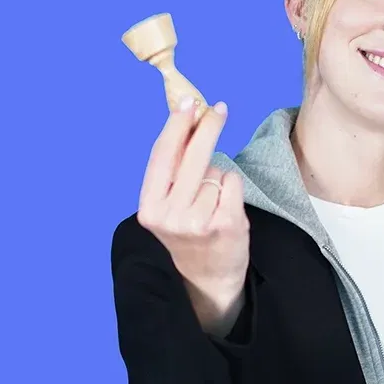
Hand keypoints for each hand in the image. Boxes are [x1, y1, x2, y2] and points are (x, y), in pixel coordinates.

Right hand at [137, 97, 249, 330]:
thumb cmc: (189, 235)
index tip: (188, 103)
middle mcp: (170, 216)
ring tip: (213, 201)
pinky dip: (233, 188)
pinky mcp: (226, 224)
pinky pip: (233, 184)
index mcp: (150, 208)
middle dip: (207, 127)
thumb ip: (173, 172)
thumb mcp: (169, 207)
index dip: (176, 126)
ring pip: (216, 171)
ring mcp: (198, 221)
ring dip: (219, 177)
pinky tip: (226, 206)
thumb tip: (187, 121)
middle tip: (219, 109)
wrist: (207, 280)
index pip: (162, 157)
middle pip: (192, 156)